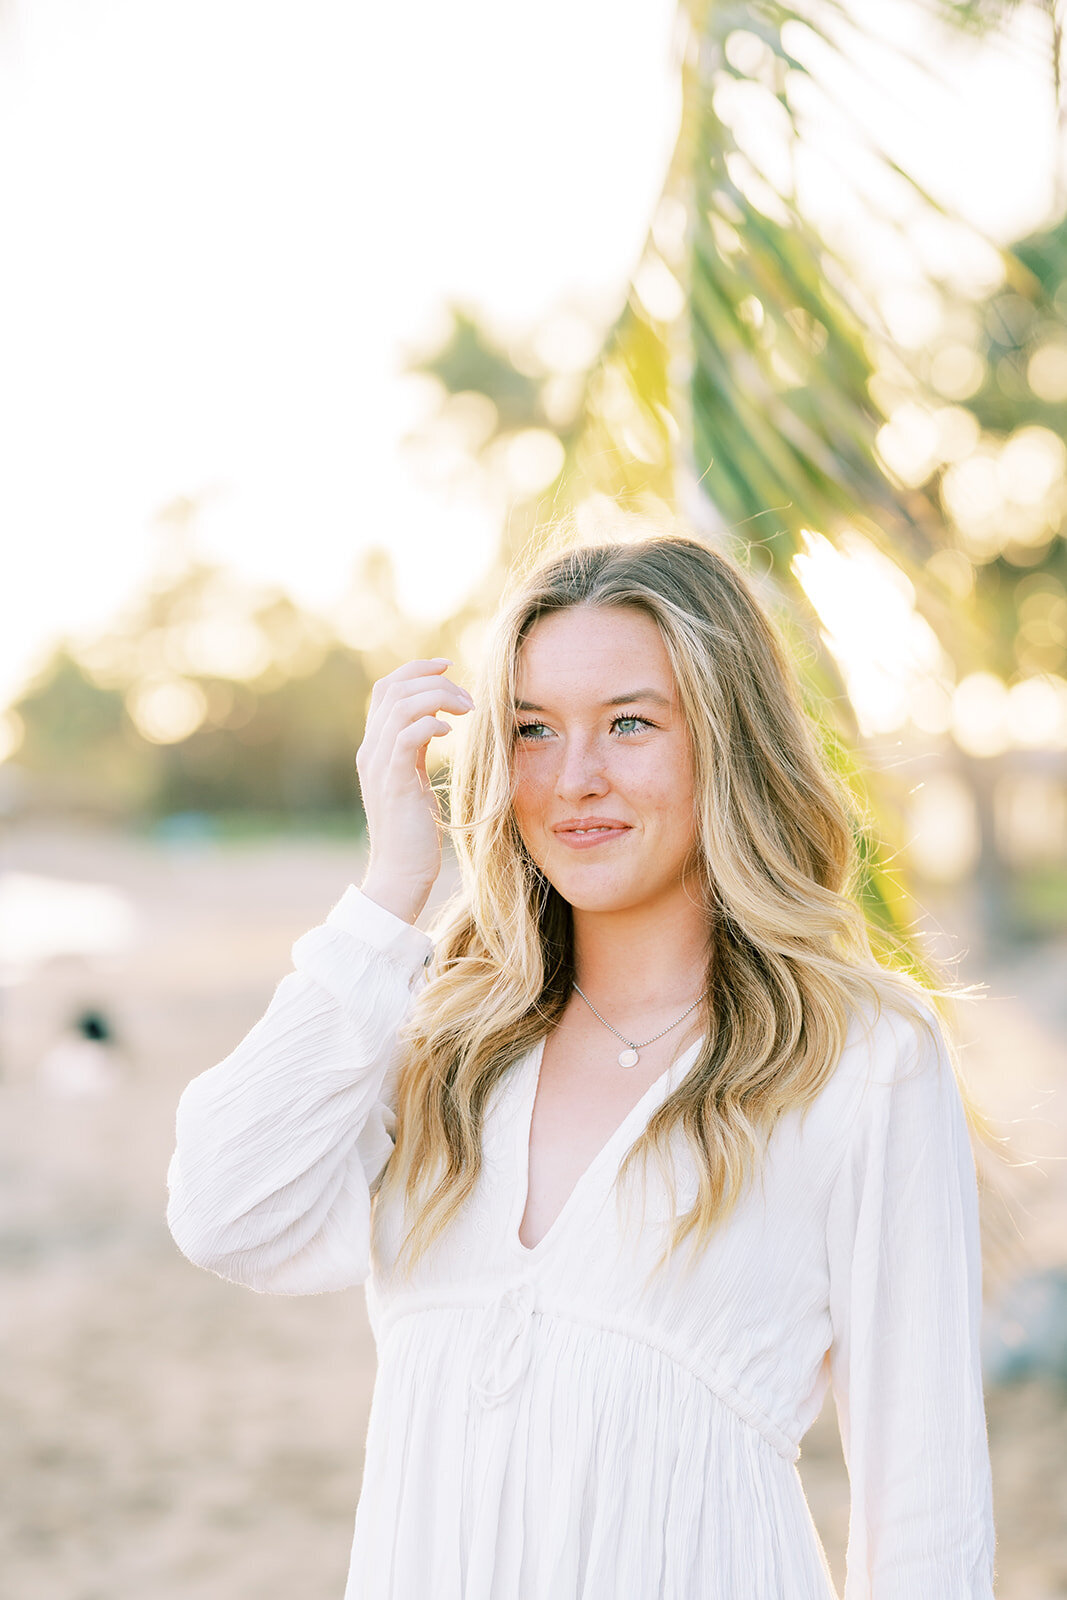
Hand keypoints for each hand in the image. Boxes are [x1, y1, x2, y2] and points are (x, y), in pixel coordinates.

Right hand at [355, 657, 473, 923]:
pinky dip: (431, 723)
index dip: (416, 669)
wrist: (401, 873)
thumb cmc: (415, 832)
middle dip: (434, 680)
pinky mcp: (394, 782)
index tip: (448, 665)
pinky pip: (407, 736)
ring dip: (440, 697)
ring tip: (468, 710)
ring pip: (401, 706)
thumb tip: (436, 721)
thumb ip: (417, 748)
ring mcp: (379, 765)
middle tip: (468, 697)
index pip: (387, 688)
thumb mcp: (414, 779)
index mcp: (376, 746)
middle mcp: (371, 750)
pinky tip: (452, 732)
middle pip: (394, 688)